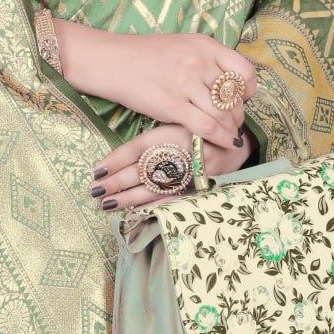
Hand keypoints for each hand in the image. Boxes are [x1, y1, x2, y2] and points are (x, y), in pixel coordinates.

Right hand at [55, 24, 257, 149]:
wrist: (111, 60)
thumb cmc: (145, 54)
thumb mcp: (182, 45)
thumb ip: (205, 59)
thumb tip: (227, 82)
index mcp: (205, 45)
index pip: (244, 71)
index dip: (248, 90)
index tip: (242, 99)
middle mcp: (200, 62)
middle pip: (235, 97)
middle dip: (238, 114)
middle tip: (233, 123)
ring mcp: (186, 83)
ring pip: (224, 114)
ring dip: (230, 129)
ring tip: (227, 135)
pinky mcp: (172, 105)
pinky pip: (207, 127)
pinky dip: (220, 138)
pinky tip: (222, 143)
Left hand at [87, 120, 257, 212]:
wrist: (239, 140)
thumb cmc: (201, 127)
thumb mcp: (178, 121)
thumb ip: (154, 136)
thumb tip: (118, 155)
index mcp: (174, 132)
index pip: (139, 148)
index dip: (116, 160)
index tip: (97, 170)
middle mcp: (182, 154)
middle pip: (143, 170)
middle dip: (117, 182)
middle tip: (94, 190)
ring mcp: (192, 174)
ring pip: (155, 189)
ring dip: (128, 198)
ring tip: (106, 203)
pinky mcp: (199, 188)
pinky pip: (173, 200)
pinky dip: (152, 207)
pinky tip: (134, 212)